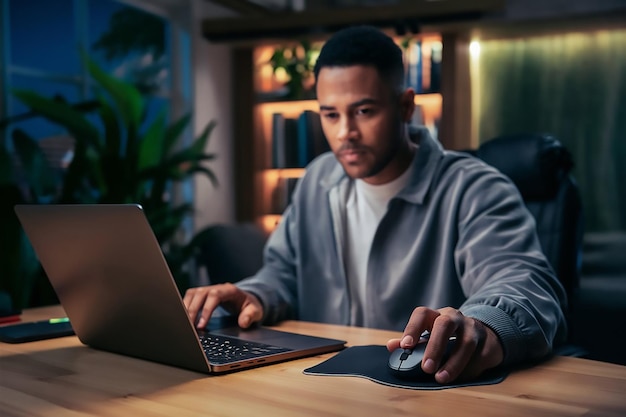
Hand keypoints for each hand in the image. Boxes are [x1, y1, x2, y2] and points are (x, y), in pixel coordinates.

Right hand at [183, 283, 263, 328]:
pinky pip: (190, 297)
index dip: (206, 309)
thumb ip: (251, 316)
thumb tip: (244, 322)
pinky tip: (184, 319)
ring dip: (186, 308)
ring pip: (192, 294)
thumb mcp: (256, 311)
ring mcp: (208, 289)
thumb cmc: (250, 306)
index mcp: (230, 290)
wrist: (246, 300)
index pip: (215, 296)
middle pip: (200, 294)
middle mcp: (217, 287)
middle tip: (190, 327)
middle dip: (193, 310)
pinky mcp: (202, 294)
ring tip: (185, 324)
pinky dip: (185, 306)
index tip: (201, 325)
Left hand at [386, 307, 503, 383]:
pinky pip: (480, 356)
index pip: (422, 313)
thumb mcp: (429, 336)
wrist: (483, 335)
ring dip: (453, 363)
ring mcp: (473, 328)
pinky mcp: (488, 342)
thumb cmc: (448, 336)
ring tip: (441, 378)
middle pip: (444, 325)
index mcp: (437, 315)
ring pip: (466, 342)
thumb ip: (411, 342)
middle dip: (434, 346)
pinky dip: (469, 369)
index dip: (412, 328)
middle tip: (426, 368)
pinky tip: (461, 377)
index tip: (406, 346)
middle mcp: (455, 318)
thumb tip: (391, 346)